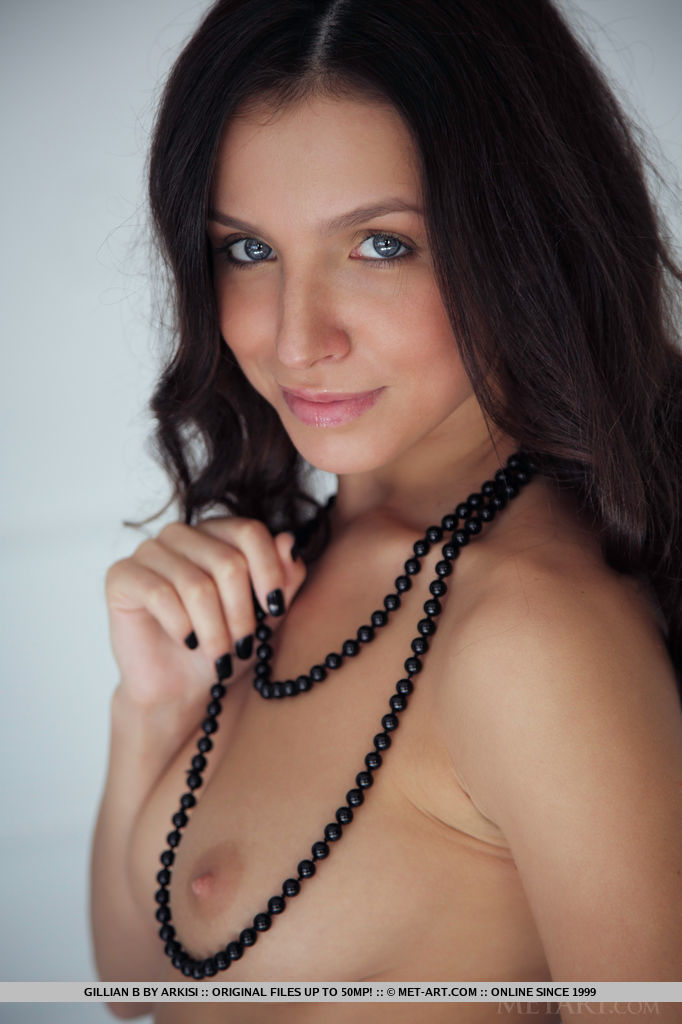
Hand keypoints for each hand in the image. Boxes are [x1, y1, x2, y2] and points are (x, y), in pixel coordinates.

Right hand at [104, 518, 305, 708]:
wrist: (180, 687)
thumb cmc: (224, 646)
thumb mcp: (266, 616)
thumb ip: (284, 578)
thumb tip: (288, 541)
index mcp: (218, 533)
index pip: (250, 532)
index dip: (269, 572)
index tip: (276, 609)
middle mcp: (182, 534)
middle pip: (227, 562)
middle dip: (242, 614)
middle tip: (244, 646)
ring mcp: (149, 551)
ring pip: (196, 585)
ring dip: (214, 630)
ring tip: (220, 655)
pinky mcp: (122, 576)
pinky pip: (159, 594)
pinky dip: (180, 626)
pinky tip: (186, 642)